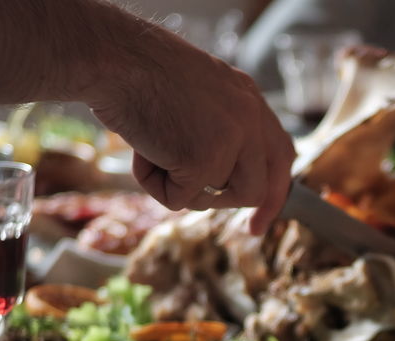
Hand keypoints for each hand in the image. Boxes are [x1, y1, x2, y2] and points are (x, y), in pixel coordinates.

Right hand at [90, 29, 294, 234]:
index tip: (260, 220)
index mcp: (249, 99)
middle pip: (258, 187)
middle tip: (228, 226)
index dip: (275, 191)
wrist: (115, 59)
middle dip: (232, 207)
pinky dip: (154, 185)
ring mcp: (231, 140)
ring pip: (218, 198)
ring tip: (155, 152)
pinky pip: (180, 200)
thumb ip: (219, 128)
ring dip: (184, 189)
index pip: (280, 154)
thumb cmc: (139, 73)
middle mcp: (249, 118)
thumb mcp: (198, 94)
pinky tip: (142, 152)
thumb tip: (219, 179)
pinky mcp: (204, 161)